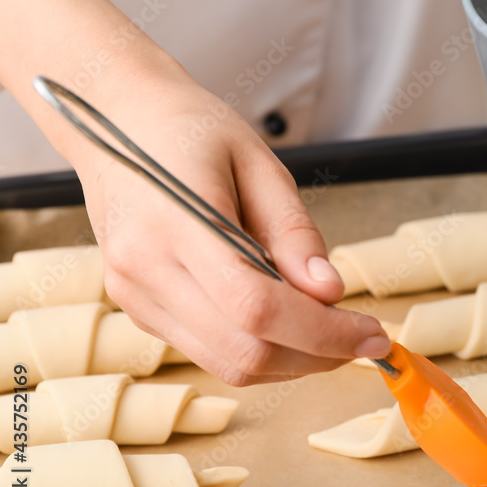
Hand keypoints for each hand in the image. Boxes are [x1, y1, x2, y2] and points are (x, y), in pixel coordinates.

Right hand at [0, 0, 389, 385]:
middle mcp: (145, 269)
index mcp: (175, 224)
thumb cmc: (190, 131)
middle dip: (316, 355)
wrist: (115, 121)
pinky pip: (209, 352)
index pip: (257, 307)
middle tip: (361, 336)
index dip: (323, 333)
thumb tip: (330, 291)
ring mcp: (134, 295)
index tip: (372, 333)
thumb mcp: (259, 163)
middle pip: (244, 350)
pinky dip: (259, 351)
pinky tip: (286, 323)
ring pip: (228, 365)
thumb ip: (295, 231)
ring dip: (292, 362)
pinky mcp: (136, 308)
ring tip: (329, 330)